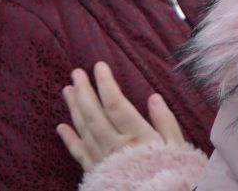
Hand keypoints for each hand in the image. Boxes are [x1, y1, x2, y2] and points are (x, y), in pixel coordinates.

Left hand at [56, 62, 185, 171]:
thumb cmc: (171, 170)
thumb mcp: (176, 146)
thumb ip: (165, 121)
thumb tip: (153, 97)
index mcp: (137, 135)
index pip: (115, 104)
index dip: (106, 84)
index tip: (99, 66)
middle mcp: (116, 145)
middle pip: (95, 114)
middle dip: (84, 92)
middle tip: (76, 73)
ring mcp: (103, 158)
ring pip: (84, 130)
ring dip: (75, 109)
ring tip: (67, 90)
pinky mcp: (96, 171)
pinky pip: (79, 154)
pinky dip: (69, 140)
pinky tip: (61, 127)